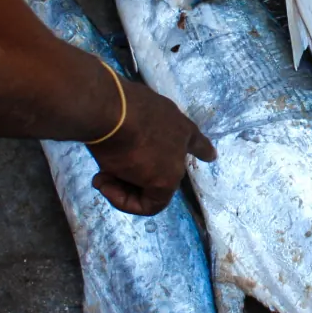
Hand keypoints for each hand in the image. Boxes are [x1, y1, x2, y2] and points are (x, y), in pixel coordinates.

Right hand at [85, 80, 216, 215]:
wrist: (113, 110)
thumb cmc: (117, 108)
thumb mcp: (126, 118)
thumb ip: (133, 134)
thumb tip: (132, 154)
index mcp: (175, 124)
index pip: (195, 140)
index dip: (202, 149)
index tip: (211, 156)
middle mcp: (179, 145)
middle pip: (161, 171)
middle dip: (129, 178)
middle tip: (104, 177)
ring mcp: (173, 163)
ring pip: (149, 187)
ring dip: (121, 188)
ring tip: (101, 180)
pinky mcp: (163, 181)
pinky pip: (147, 203)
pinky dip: (124, 200)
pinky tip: (104, 185)